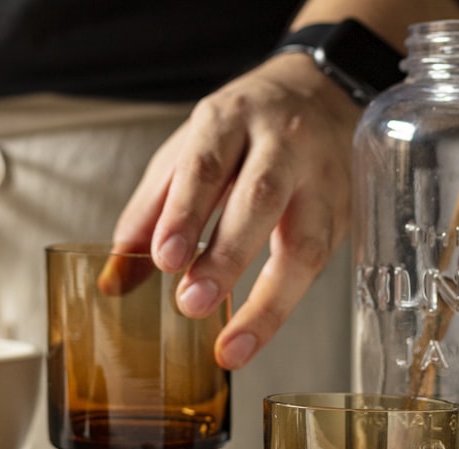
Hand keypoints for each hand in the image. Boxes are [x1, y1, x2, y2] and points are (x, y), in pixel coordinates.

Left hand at [112, 53, 360, 369]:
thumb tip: (114, 281)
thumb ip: (149, 212)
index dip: (185, 214)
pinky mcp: (344, 210)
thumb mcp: (186, 152)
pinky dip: (286, 303)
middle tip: (193, 303)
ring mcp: (322, 177)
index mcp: (230, 119)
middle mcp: (283, 142)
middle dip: (226, 256)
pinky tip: (257, 331)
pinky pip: (321, 262)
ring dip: (267, 301)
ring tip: (232, 344)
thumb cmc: (241, 130)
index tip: (165, 259)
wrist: (319, 93)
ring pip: (305, 241)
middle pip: (260, 200)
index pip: (208, 165)